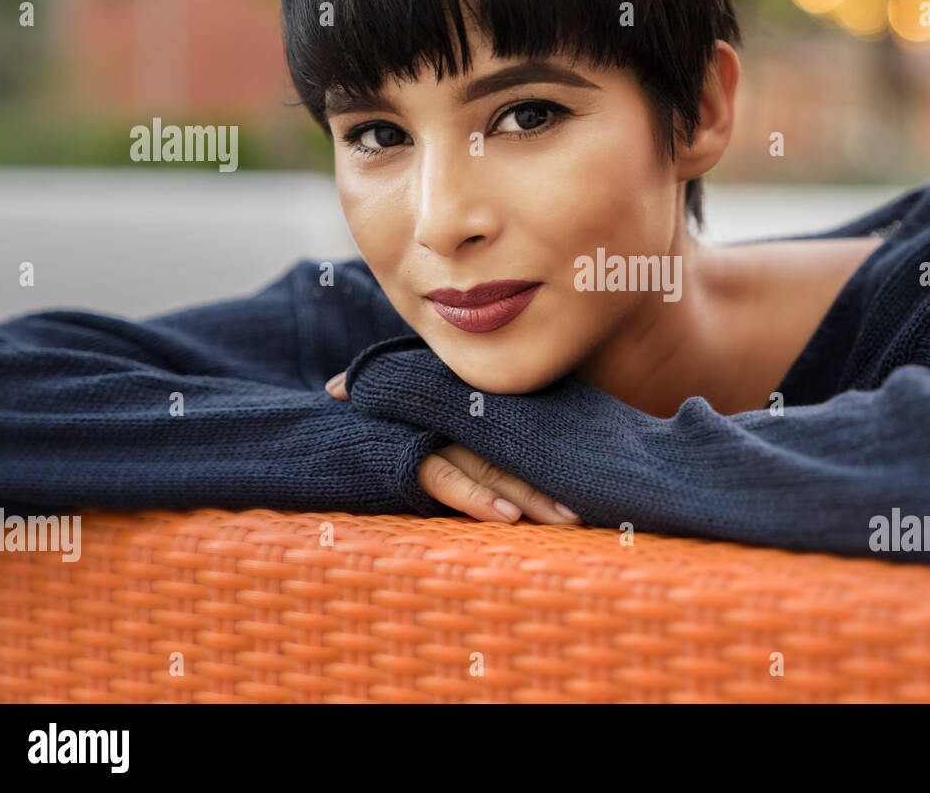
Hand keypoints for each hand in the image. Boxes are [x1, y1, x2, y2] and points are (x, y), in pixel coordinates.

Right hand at [325, 371, 581, 524]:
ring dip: (529, 496)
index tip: (596, 483)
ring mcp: (434, 432)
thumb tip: (549, 472)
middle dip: (554, 484)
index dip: (558, 459)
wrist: (333, 413)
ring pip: (492, 467)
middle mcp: (459, 417)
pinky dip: (475, 498)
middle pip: (518, 453)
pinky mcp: (404, 452)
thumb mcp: (443, 424)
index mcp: (476, 409)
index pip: (527, 434)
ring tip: (565, 519)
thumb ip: (484, 440)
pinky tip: (505, 519)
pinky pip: (445, 477)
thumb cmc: (394, 423)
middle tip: (593, 509)